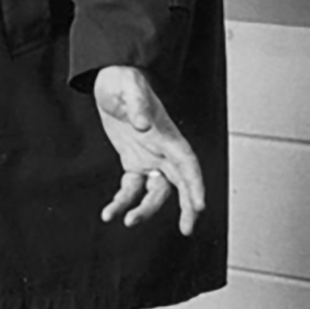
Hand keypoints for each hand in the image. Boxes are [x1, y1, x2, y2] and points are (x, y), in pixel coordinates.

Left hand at [93, 64, 204, 235]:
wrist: (110, 79)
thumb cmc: (125, 80)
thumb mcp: (130, 88)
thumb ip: (138, 105)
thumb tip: (144, 125)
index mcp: (168, 136)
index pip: (188, 163)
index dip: (196, 185)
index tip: (200, 205)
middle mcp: (162, 151)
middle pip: (179, 183)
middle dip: (186, 207)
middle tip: (187, 229)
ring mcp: (149, 158)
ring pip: (154, 192)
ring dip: (144, 209)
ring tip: (127, 220)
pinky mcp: (132, 161)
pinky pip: (131, 188)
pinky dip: (121, 201)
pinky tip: (109, 212)